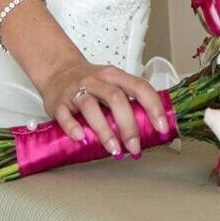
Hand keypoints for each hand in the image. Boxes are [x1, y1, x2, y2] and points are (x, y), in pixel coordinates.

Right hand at [38, 60, 169, 157]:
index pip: (140, 87)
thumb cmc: (91, 83)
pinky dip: (73, 127)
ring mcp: (76, 90)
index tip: (161, 127)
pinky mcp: (59, 102)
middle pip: (117, 99)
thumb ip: (129, 102)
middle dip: (129, 126)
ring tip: (114, 149)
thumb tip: (152, 129)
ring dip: (105, 131)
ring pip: (91, 107)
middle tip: (135, 147)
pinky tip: (82, 138)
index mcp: (115, 76)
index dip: (153, 107)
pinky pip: (65, 115)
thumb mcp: (113, 83)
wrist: (58, 71)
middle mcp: (97, 80)